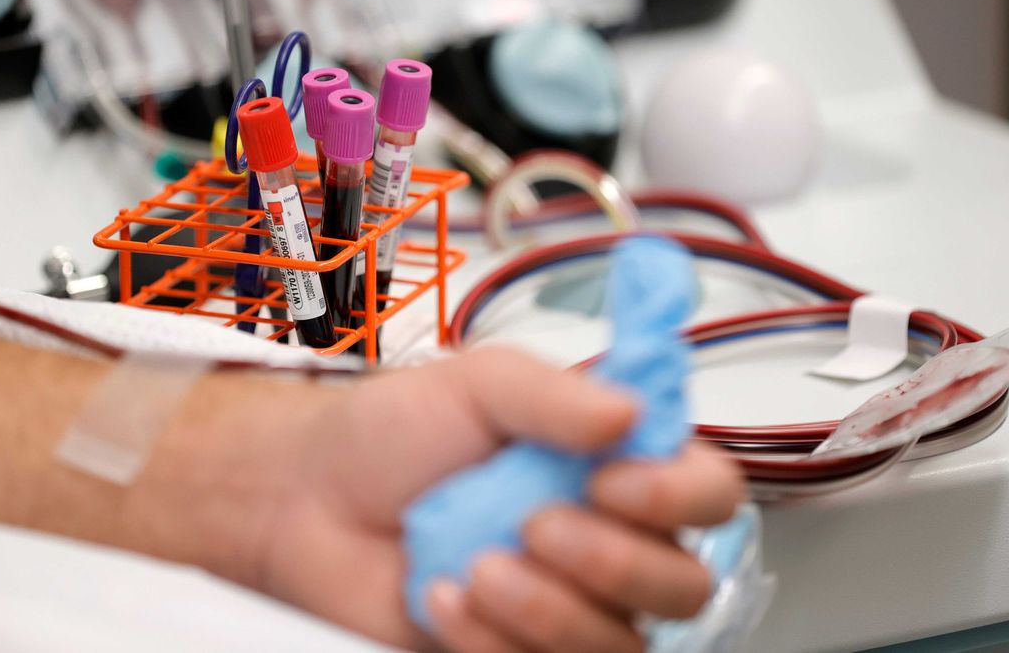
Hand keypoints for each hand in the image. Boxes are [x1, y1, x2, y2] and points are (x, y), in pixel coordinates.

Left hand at [156, 347, 745, 651]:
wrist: (306, 500)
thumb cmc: (388, 434)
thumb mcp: (473, 383)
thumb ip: (554, 395)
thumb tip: (630, 412)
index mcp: (605, 463)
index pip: (702, 489)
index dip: (680, 494)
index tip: (617, 481)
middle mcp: (598, 537)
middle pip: (682, 584)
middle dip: (614, 561)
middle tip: (538, 524)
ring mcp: (560, 603)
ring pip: (619, 642)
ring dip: (548, 607)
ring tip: (480, 563)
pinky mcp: (515, 650)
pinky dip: (491, 639)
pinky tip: (446, 595)